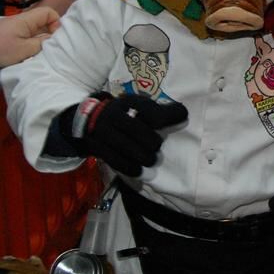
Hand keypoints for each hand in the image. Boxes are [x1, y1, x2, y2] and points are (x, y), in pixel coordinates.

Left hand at [0, 8, 59, 67]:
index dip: (56, 23)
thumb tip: (53, 39)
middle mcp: (20, 21)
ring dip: (39, 39)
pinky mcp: (9, 34)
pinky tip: (27, 53)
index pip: (49, 12)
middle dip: (48, 33)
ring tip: (37, 51)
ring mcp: (14, 27)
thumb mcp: (24, 50)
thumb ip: (42, 43)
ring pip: (35, 29)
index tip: (56, 37)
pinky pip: (26, 35)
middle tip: (49, 46)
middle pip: (43, 21)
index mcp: (25, 20)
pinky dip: (30, 43)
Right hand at [58, 93, 187, 176]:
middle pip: (134, 128)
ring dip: (141, 156)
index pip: (147, 108)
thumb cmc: (126, 114)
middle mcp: (113, 114)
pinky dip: (128, 167)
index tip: (179, 120)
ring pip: (123, 145)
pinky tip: (139, 171)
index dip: (165, 116)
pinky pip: (112, 159)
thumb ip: (161, 112)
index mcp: (127, 101)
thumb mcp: (140, 106)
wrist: (89, 119)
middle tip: (157, 146)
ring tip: (151, 160)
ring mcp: (102, 131)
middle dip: (150, 140)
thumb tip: (183, 114)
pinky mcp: (95, 146)